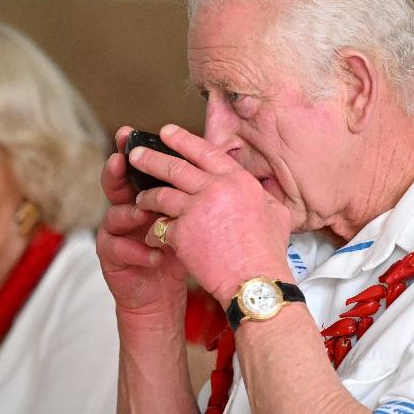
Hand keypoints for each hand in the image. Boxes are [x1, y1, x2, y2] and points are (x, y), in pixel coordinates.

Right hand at [96, 126, 188, 318]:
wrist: (162, 294)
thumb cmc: (178, 253)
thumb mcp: (188, 220)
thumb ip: (191, 195)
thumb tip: (214, 164)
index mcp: (144, 196)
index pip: (138, 169)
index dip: (134, 152)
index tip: (131, 133)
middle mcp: (125, 209)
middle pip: (115, 184)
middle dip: (116, 171)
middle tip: (119, 160)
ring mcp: (115, 233)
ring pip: (114, 215)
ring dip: (130, 213)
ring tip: (144, 213)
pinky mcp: (111, 258)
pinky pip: (118, 249)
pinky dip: (138, 252)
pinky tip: (155, 255)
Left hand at [129, 124, 292, 305]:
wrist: (255, 281)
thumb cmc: (267, 253)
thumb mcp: (277, 214)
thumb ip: (264, 195)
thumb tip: (262, 187)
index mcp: (238, 180)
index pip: (206, 152)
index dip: (183, 140)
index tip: (167, 132)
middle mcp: (215, 189)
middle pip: (176, 167)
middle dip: (151, 158)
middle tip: (136, 152)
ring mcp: (196, 209)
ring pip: (162, 194)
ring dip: (147, 196)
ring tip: (140, 197)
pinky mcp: (181, 232)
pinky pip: (160, 226)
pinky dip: (155, 231)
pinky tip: (152, 236)